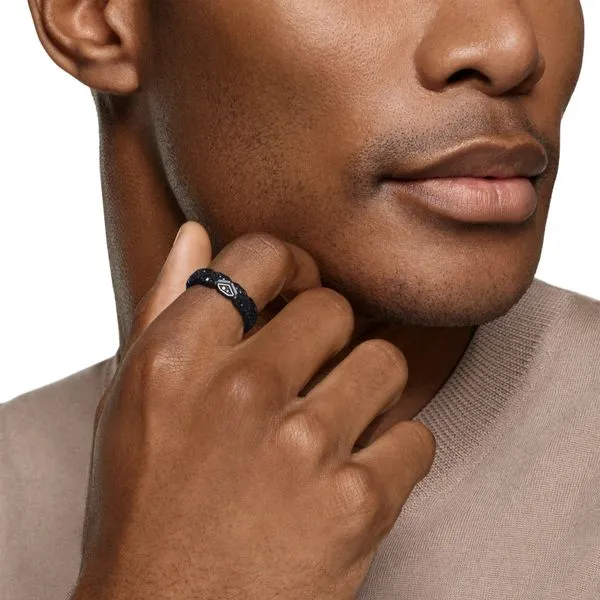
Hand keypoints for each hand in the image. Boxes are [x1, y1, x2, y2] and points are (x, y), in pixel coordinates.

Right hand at [72, 221, 435, 599]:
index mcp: (178, 359)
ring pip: (386, 363)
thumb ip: (164, 310)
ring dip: (368, 395)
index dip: (289, 268)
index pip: (262, 255)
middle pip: (335, 308)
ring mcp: (303, 447)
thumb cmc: (147, 509)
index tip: (296, 296)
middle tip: (308, 381)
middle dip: (329, 340)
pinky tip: (354, 481)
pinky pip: (416, 438)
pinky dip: (395, 459)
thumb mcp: (131, 402)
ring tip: (333, 433)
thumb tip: (193, 238)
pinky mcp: (357, 504)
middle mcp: (241, 392)